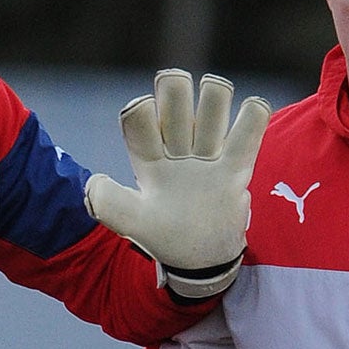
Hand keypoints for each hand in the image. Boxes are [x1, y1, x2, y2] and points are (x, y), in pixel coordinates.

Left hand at [85, 69, 270, 299]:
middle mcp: (177, 148)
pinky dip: (253, 113)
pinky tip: (250, 112)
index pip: (139, 120)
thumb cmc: (165, 238)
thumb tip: (95, 181)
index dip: (139, 111)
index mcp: (149, 158)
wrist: (202, 259)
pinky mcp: (236, 165)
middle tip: (180, 114)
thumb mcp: (134, 225)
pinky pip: (249, 130)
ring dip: (215, 96)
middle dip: (176, 90)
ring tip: (213, 119)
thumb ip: (110, 205)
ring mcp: (208, 154)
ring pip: (213, 102)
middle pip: (176, 97)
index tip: (143, 114)